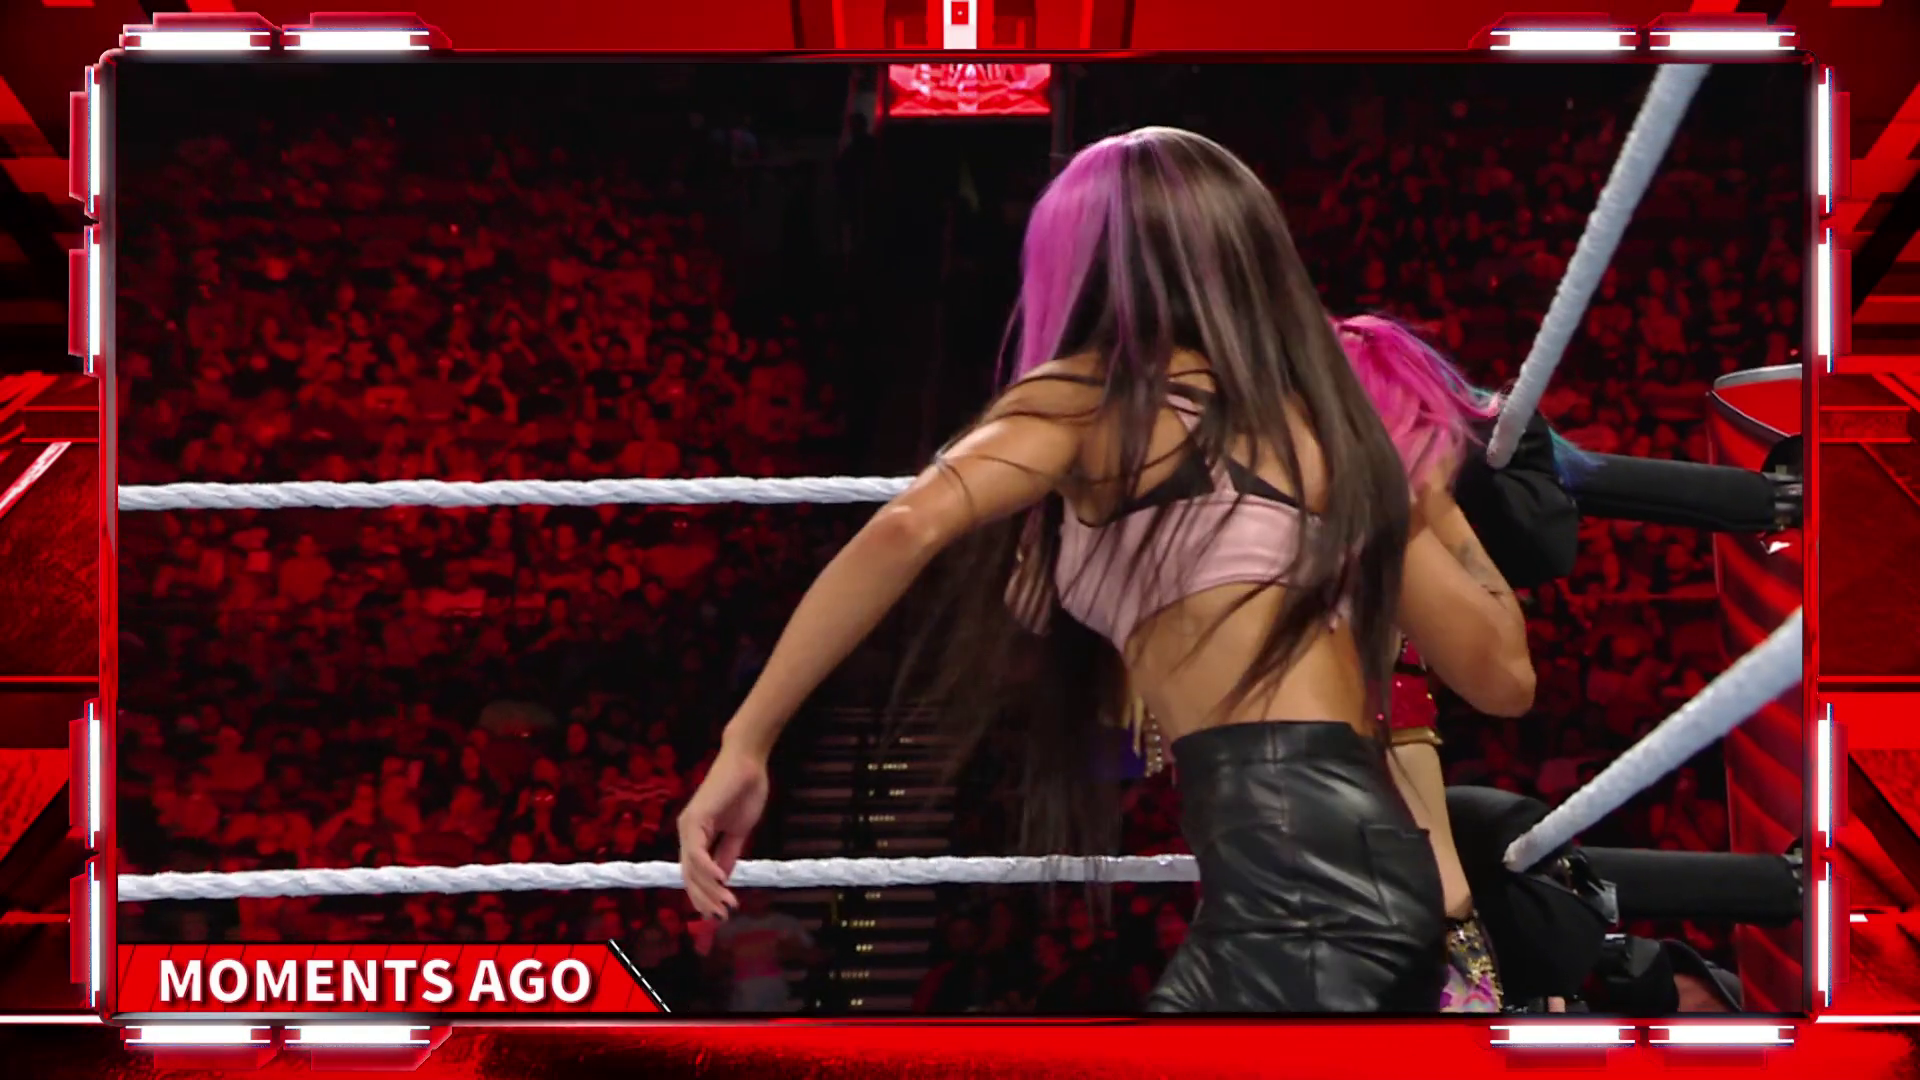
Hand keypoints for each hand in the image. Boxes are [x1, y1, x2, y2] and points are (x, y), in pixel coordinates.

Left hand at [676, 745, 769, 919]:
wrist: (748, 763)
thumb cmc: (744, 792)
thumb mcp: (738, 831)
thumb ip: (728, 853)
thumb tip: (723, 878)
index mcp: (697, 836)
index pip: (694, 874)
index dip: (705, 895)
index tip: (720, 913)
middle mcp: (687, 833)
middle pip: (689, 876)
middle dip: (705, 899)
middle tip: (721, 916)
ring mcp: (689, 825)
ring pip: (692, 868)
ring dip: (709, 889)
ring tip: (726, 905)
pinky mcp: (696, 818)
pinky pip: (697, 851)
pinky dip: (708, 868)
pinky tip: (721, 880)